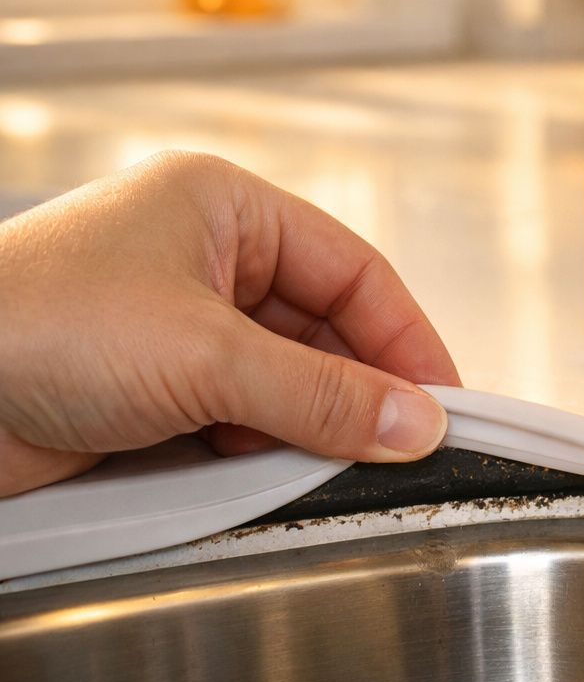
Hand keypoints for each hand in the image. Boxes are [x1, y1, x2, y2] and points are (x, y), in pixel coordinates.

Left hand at [0, 152, 460, 495]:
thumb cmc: (30, 323)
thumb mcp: (205, 357)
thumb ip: (322, 394)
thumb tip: (413, 422)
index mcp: (224, 208)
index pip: (353, 269)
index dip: (406, 336)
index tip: (443, 400)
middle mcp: (204, 260)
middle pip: (323, 329)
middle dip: (357, 389)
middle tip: (401, 444)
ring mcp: (175, 327)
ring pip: (283, 379)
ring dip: (307, 423)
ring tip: (333, 462)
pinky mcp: (149, 389)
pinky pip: (238, 418)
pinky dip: (260, 449)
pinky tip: (269, 474)